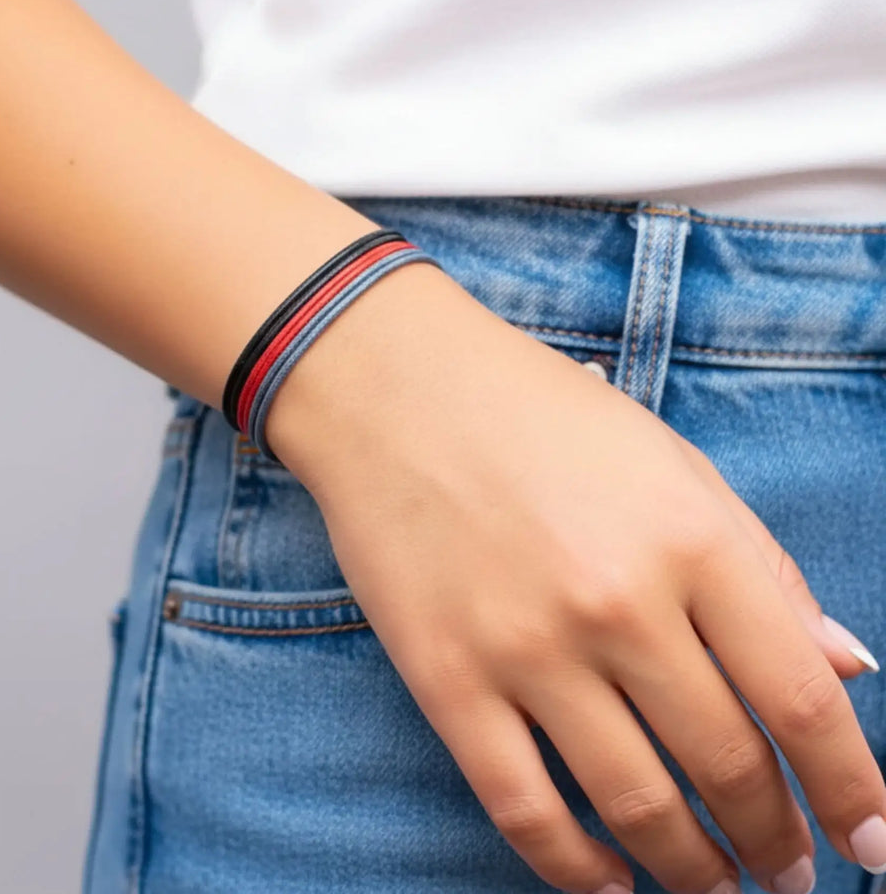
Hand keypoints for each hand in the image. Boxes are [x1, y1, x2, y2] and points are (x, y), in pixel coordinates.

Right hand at [267, 262, 885, 893]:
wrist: (395, 390)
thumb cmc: (540, 415)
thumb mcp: (672, 463)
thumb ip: (760, 566)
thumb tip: (846, 665)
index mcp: (690, 538)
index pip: (800, 697)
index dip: (850, 787)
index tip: (874, 842)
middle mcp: (617, 601)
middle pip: (725, 763)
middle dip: (774, 837)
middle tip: (790, 869)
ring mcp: (526, 647)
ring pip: (635, 805)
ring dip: (692, 868)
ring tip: (716, 886)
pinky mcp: (447, 679)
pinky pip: (524, 808)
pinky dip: (577, 869)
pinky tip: (610, 882)